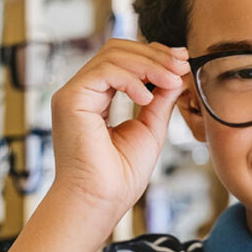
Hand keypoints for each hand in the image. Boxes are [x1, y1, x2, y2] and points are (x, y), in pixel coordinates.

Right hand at [48, 38, 189, 224]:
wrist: (100, 202)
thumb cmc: (120, 177)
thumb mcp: (150, 129)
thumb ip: (161, 100)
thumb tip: (177, 74)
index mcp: (97, 99)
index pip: (124, 60)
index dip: (154, 56)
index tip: (182, 61)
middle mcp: (83, 92)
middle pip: (117, 50)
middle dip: (154, 54)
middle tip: (181, 63)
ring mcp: (73, 94)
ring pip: (112, 56)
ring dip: (149, 64)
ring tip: (172, 80)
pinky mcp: (70, 99)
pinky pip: (104, 71)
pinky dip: (131, 79)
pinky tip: (147, 98)